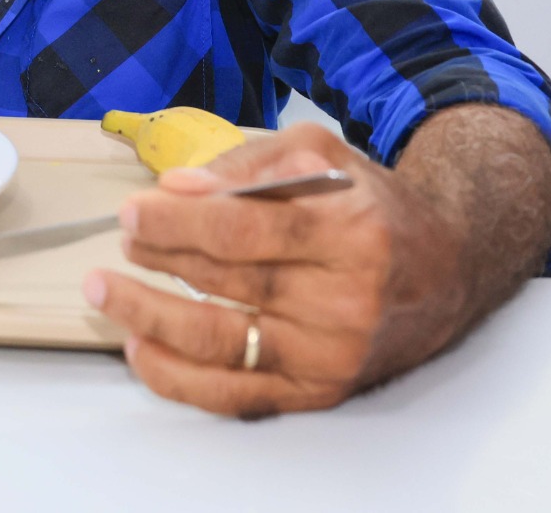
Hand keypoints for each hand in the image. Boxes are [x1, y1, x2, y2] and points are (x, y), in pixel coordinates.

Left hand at [85, 117, 514, 417]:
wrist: (441, 270)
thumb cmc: (368, 208)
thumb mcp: (320, 156)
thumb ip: (246, 168)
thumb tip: (177, 189)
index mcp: (348, 231)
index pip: (243, 231)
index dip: (178, 224)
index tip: (133, 213)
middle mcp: (344, 299)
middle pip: (229, 284)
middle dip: (161, 262)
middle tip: (120, 245)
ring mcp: (331, 353)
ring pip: (223, 344)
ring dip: (152, 320)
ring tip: (108, 293)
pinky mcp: (319, 390)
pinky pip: (237, 394)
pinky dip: (180, 378)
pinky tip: (142, 350)